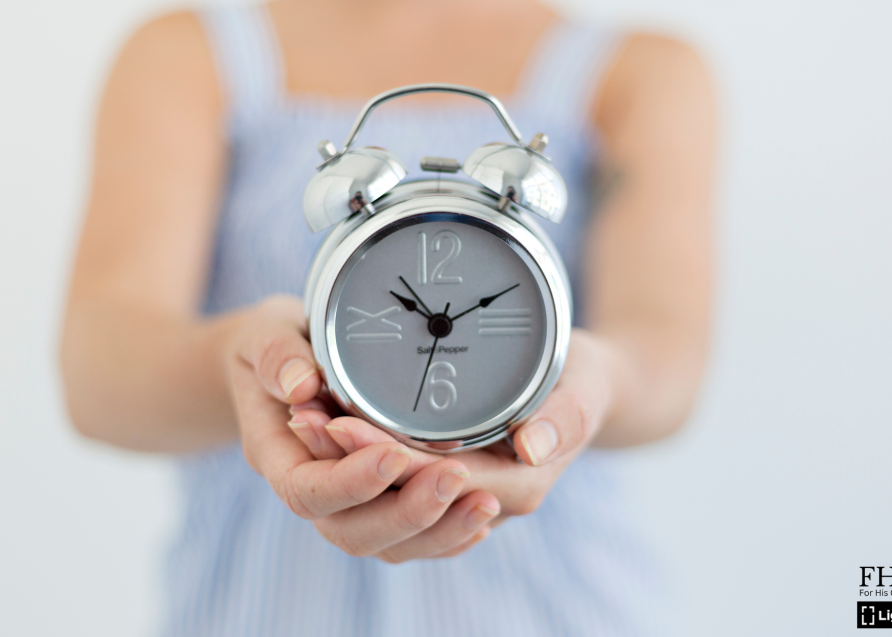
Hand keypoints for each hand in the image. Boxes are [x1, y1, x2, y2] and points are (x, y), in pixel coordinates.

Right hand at [224, 295, 500, 561]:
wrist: (277, 363)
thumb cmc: (273, 344)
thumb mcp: (265, 334)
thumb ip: (276, 355)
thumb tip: (301, 384)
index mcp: (277, 456)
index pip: (308, 491)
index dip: (351, 481)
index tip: (394, 454)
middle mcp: (313, 491)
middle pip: (354, 532)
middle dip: (409, 512)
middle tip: (458, 477)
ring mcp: (346, 505)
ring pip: (388, 545)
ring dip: (439, 530)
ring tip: (487, 503)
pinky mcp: (377, 504)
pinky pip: (409, 540)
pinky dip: (445, 536)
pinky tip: (481, 520)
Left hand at [290, 329, 613, 525]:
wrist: (584, 388)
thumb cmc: (583, 381)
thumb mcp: (584, 386)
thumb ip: (564, 417)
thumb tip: (534, 447)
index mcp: (517, 486)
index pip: (440, 483)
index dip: (388, 458)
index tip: (344, 421)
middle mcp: (484, 504)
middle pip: (403, 502)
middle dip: (351, 465)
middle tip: (309, 420)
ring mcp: (458, 501)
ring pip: (387, 509)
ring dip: (344, 470)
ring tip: (308, 423)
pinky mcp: (439, 488)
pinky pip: (389, 495)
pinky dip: (355, 469)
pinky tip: (326, 433)